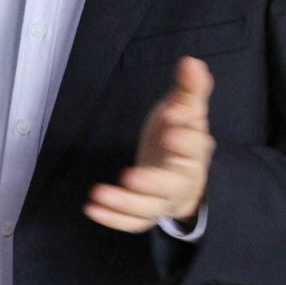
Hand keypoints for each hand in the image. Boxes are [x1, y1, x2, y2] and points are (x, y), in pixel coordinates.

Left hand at [85, 56, 215, 232]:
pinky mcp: (146, 210)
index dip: (185, 139)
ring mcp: (163, 198)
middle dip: (151, 182)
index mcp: (194, 152)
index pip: (194, 148)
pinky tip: (90, 209)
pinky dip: (113, 219)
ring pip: (148, 208)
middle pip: (170, 185)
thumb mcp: (186, 108)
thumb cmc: (180, 134)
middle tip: (130, 175)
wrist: (185, 171)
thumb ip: (189, 88)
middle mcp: (181, 179)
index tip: (172, 125)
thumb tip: (191, 62)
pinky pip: (133, 222)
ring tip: (98, 194)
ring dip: (124, 204)